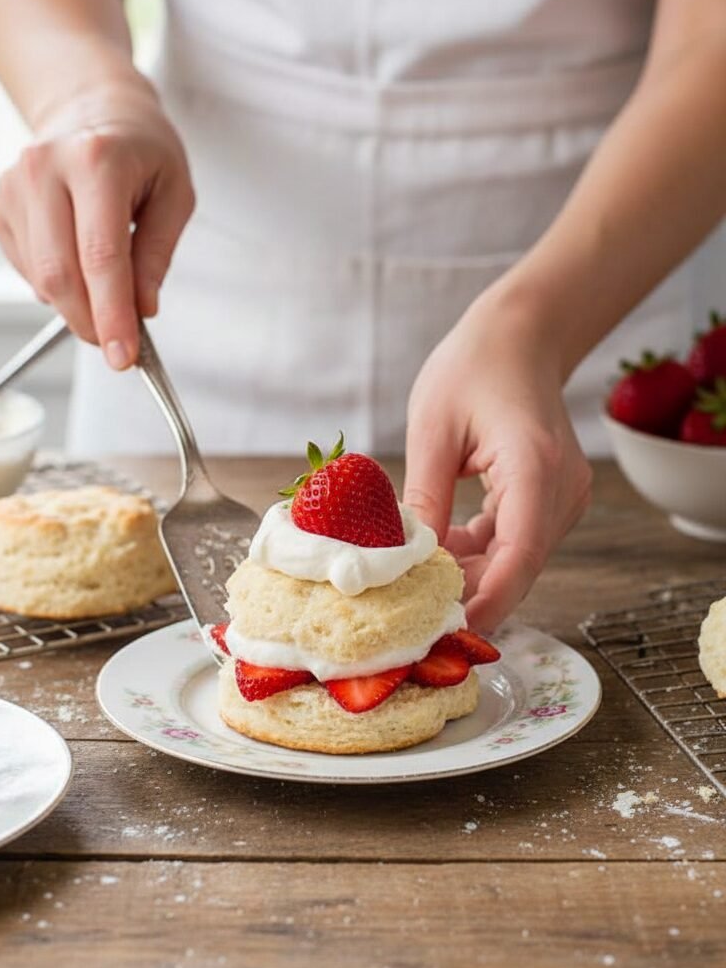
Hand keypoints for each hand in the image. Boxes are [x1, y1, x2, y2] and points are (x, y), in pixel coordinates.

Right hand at [0, 81, 194, 368]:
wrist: (92, 107)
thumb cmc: (141, 150)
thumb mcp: (175, 194)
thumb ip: (158, 255)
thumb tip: (142, 310)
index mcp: (96, 160)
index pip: (101, 256)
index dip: (112, 315)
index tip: (125, 356)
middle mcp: (44, 169)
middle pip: (60, 274)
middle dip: (91, 322)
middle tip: (118, 344)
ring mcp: (14, 187)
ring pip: (41, 279)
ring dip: (77, 305)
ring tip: (108, 287)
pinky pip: (28, 270)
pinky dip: (58, 286)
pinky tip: (80, 261)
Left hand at [403, 290, 591, 631]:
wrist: (521, 336)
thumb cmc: (473, 367)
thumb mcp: (431, 429)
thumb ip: (422, 500)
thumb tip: (403, 565)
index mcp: (535, 467)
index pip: (517, 557)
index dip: (484, 602)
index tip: (446, 631)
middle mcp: (562, 489)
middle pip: (517, 567)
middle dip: (468, 596)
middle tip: (411, 618)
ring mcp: (564, 496)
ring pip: (516, 560)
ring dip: (470, 574)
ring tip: (414, 581)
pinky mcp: (554, 499)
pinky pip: (516, 542)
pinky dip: (480, 553)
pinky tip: (440, 553)